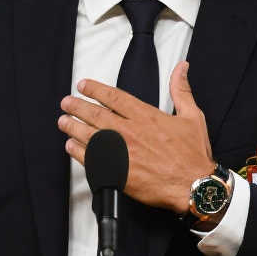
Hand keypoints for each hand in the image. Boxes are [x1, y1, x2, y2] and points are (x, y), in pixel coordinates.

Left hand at [58, 60, 214, 213]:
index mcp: (145, 116)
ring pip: (89, 135)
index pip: (113, 97)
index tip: (83, 85)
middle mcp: (129, 131)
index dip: (94, 89)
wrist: (193, 187)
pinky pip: (91, 159)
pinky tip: (71, 146)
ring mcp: (121, 152)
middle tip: (66, 102)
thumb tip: (181, 68)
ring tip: (63, 121)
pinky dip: (78, 151)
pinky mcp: (117, 171)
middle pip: (95, 114)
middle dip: (77, 106)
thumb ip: (181, 90)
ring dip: (73, 126)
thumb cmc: (192, 156)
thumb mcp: (192, 116)